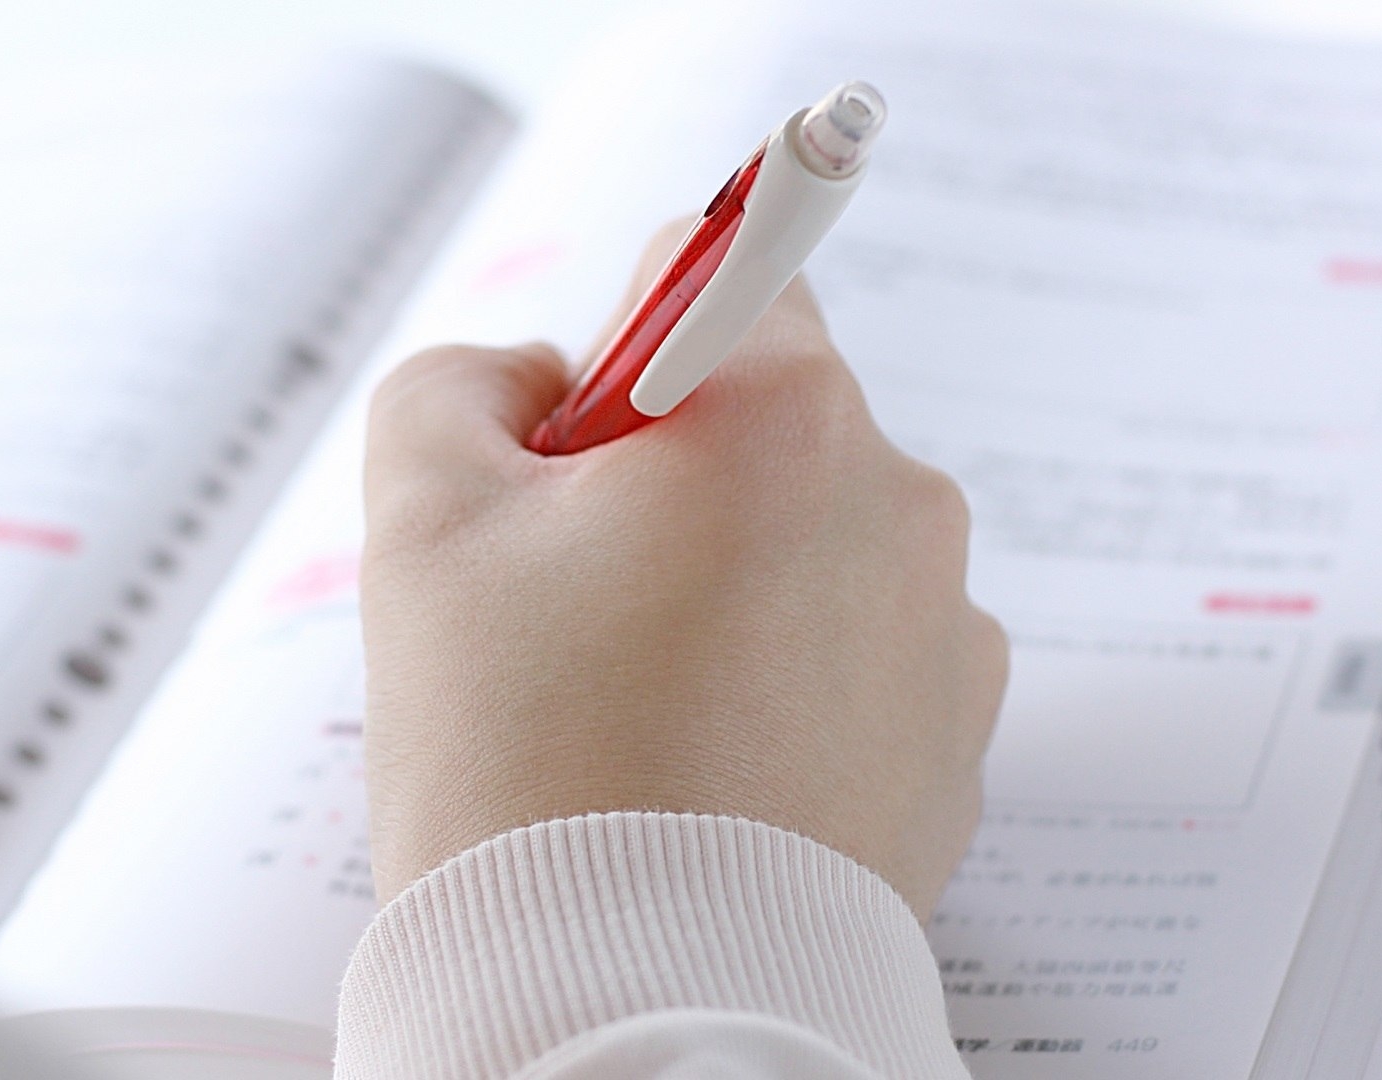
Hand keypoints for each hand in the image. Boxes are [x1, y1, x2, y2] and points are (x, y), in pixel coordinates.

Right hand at [359, 221, 1007, 918]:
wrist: (639, 998)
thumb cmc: (524, 761)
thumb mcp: (421, 527)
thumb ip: (457, 389)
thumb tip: (536, 380)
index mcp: (781, 411)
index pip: (716, 269)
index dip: (620, 353)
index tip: (583, 451)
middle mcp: (898, 497)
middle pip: (762, 423)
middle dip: (667, 485)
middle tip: (577, 614)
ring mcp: (944, 625)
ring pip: (810, 545)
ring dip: (731, 590)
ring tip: (642, 715)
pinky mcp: (959, 737)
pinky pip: (859, 656)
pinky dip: (790, 684)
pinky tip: (712, 768)